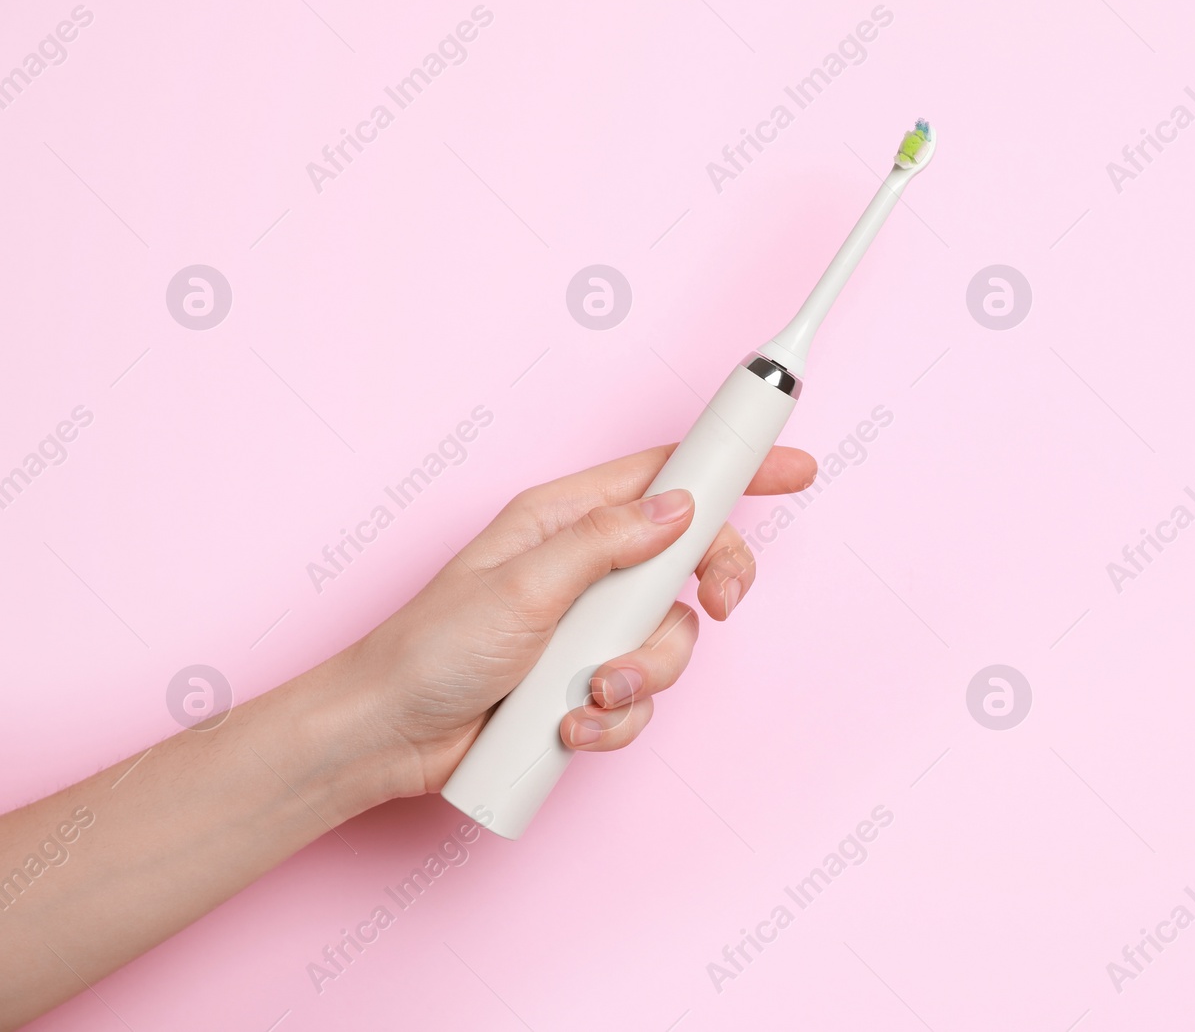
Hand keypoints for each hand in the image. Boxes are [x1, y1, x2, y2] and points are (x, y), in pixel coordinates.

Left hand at [336, 444, 816, 799]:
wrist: (389, 738)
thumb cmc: (431, 649)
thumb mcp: (523, 586)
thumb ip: (607, 544)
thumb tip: (679, 509)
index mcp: (566, 519)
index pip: (667, 475)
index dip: (733, 467)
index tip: (794, 466)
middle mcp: (587, 567)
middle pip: (691, 558)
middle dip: (712, 587)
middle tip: (720, 606)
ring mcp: (591, 628)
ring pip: (672, 638)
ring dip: (643, 675)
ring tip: (590, 694)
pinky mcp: (589, 683)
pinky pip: (643, 697)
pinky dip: (615, 719)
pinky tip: (570, 727)